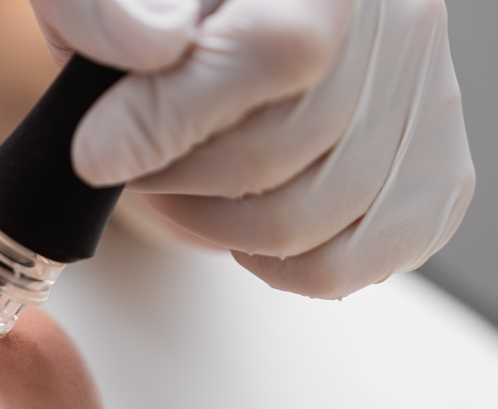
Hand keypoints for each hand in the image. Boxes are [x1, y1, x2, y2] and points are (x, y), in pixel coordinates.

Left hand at [30, 0, 474, 298]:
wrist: (227, 18)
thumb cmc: (162, 10)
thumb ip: (109, 8)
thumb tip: (151, 49)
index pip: (269, 55)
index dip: (167, 123)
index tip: (97, 154)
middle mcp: (394, 26)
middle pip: (274, 157)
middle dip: (172, 177)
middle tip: (138, 159)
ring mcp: (421, 101)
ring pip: (305, 223)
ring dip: (213, 224)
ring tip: (181, 182)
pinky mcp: (430, 168)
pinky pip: (354, 262)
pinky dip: (279, 264)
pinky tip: (241, 220)